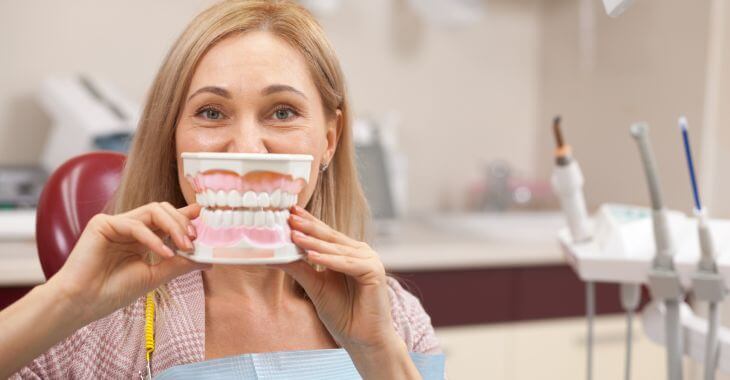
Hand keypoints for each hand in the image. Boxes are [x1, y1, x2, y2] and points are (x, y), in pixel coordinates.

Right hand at [48, 202, 209, 322]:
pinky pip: (135, 224)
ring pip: (152, 211)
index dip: (185, 216)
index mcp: (141, 238)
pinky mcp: (102, 224)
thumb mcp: (154, 277)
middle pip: (162, 210)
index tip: (203, 216)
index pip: (166, 220)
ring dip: (173, 227)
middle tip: (194, 240)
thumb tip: (208, 260)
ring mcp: (116, 223)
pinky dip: (153, 238)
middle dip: (182, 222)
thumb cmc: (113, 292)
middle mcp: (129, 227)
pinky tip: (164, 253)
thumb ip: (179, 265)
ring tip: (185, 245)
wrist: (82, 303)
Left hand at [275, 206, 400, 353]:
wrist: (363, 340)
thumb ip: (299, 268)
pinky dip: (329, 260)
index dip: (308, 223)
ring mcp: (369, 260)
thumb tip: (274, 255)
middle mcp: (360, 252)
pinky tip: (311, 256)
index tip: (289, 212)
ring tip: (294, 236)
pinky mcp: (374, 272)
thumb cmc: (343, 314)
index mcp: (348, 252)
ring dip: (315, 243)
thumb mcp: (315, 286)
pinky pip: (347, 264)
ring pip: (336, 250)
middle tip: (290, 217)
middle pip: (330, 238)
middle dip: (309, 227)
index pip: (325, 235)